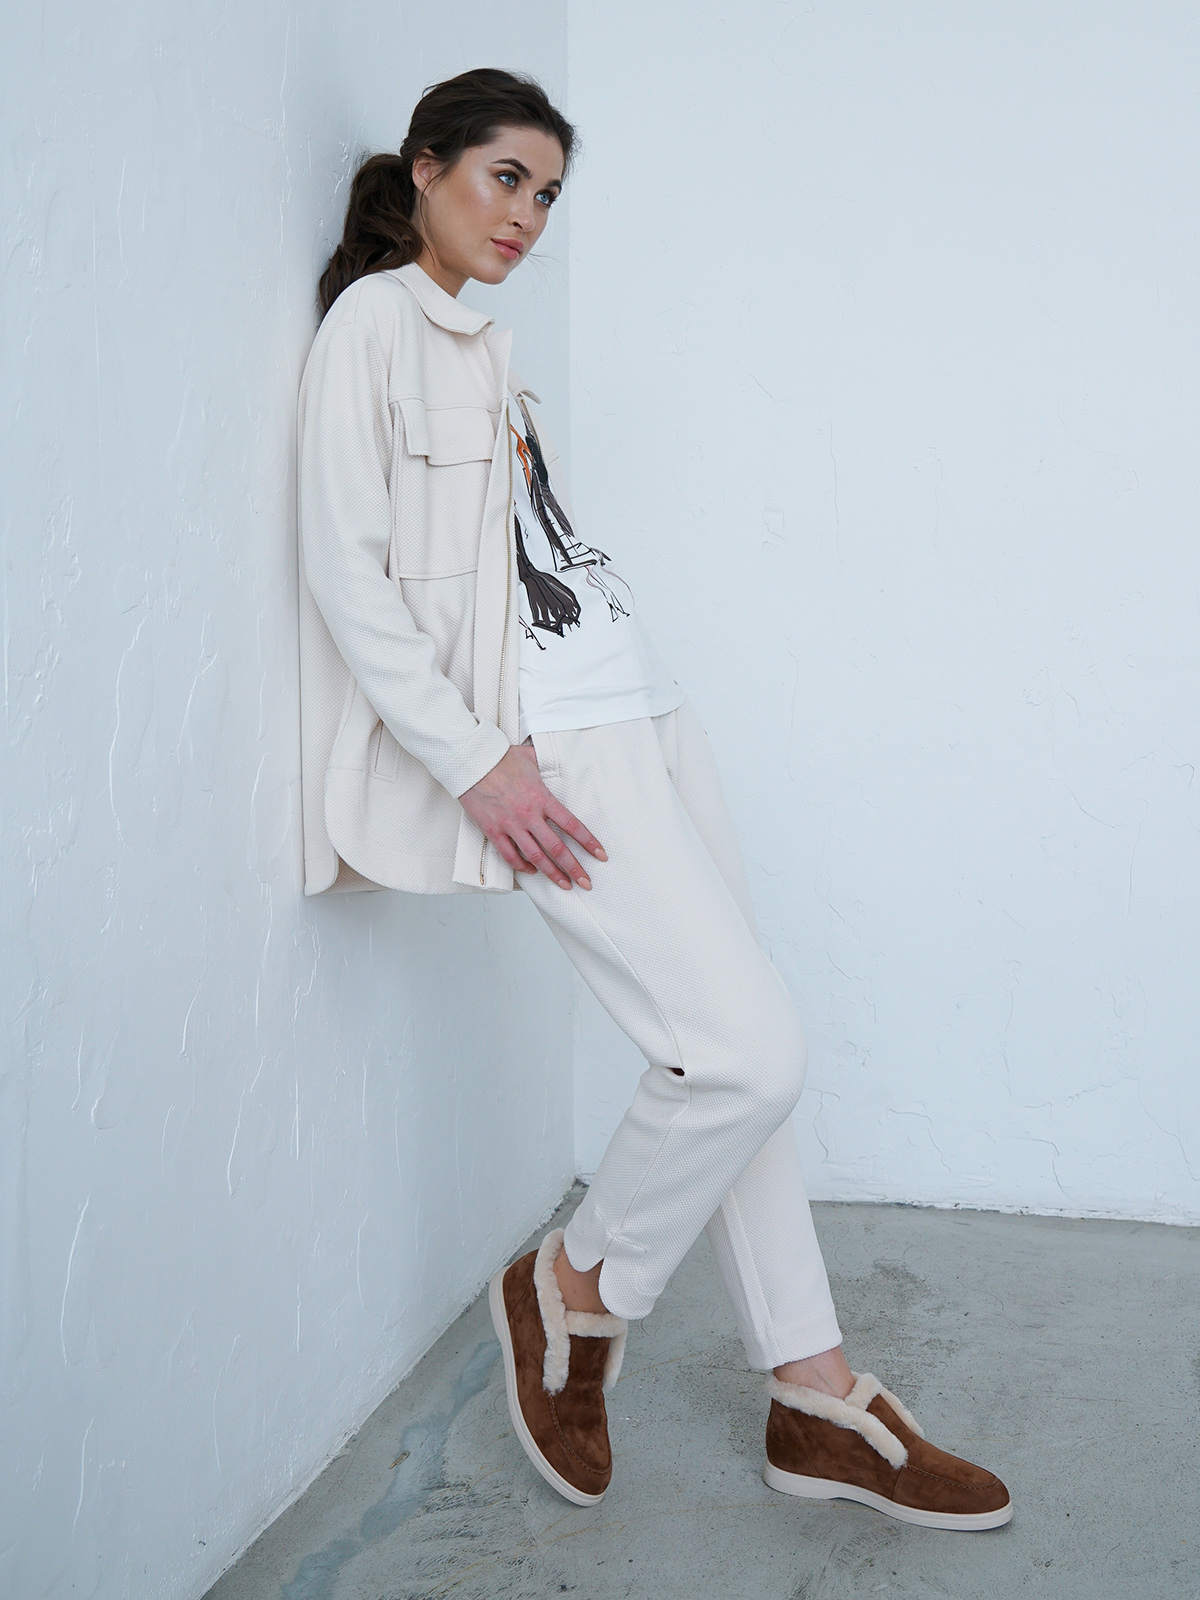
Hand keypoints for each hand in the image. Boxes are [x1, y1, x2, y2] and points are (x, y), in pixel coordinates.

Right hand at [458, 744, 605, 889]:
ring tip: (564, 885)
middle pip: (557, 849)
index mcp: (542, 798)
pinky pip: (510, 856)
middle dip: (574, 868)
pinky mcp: (493, 831)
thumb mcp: (530, 757)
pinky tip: (532, 871)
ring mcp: (511, 825)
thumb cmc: (500, 758)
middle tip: (586, 883)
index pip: (572, 825)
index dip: (589, 843)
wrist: (471, 762)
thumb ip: (545, 764)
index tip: (600, 855)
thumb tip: (555, 759)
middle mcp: (529, 815)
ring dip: (552, 874)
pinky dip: (522, 866)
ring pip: (536, 857)